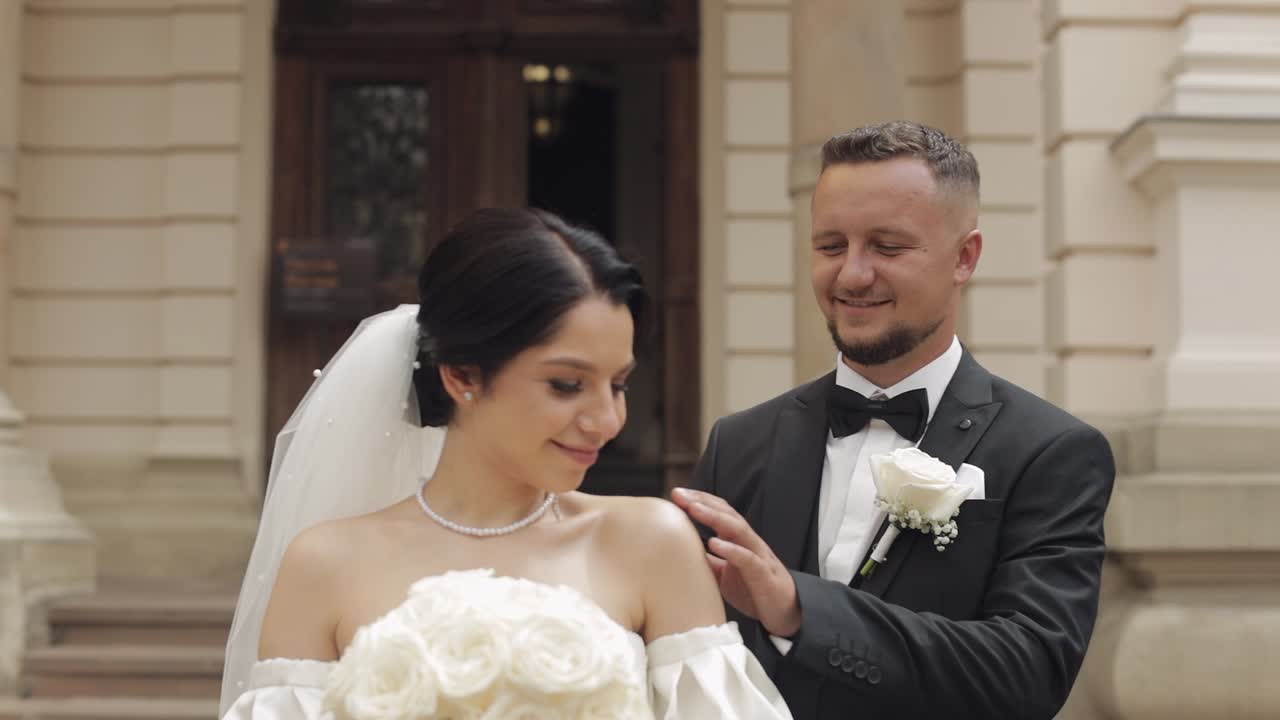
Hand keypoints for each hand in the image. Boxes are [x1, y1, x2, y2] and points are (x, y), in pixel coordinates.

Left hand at [671, 488, 800, 637]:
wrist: (784, 611)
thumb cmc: (753, 588)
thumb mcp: (723, 573)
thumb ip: (707, 560)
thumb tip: (679, 553)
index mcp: (738, 539)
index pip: (719, 511)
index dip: (699, 500)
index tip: (676, 494)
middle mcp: (748, 542)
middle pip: (726, 513)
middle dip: (702, 501)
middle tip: (678, 494)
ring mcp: (758, 555)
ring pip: (738, 529)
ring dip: (715, 517)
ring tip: (694, 509)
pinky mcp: (764, 574)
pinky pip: (748, 558)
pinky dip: (731, 550)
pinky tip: (714, 543)